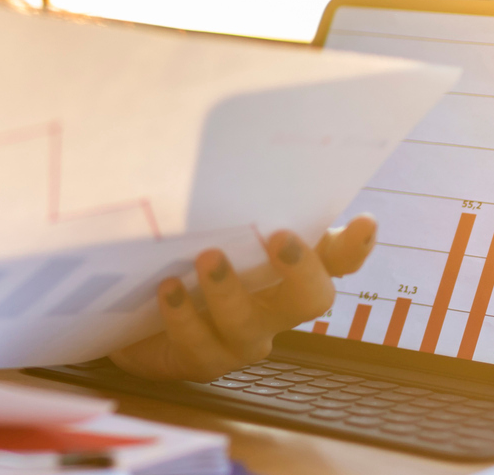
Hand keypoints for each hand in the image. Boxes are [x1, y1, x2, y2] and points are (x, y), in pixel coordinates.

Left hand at [108, 215, 377, 381]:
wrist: (127, 307)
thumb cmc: (176, 248)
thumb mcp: (200, 215)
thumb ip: (221, 192)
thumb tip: (215, 135)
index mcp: (283, 267)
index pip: (334, 259)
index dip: (355, 247)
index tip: (365, 221)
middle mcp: (273, 307)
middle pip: (311, 298)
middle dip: (300, 270)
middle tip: (277, 236)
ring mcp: (240, 338)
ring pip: (250, 326)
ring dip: (229, 291)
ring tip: (207, 257)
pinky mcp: (199, 359)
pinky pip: (199, 345)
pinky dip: (183, 316)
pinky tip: (167, 289)